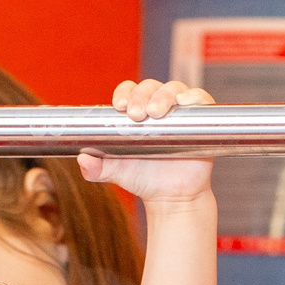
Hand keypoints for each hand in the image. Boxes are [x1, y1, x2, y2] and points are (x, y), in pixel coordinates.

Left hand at [81, 79, 214, 203]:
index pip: (130, 90)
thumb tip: (83, 159)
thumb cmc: (143, 179)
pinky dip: (195, 96)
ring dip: (164, 96)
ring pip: (174, 89)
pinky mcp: (201, 120)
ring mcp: (180, 112)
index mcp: (136, 111)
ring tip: (156, 113)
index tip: (120, 106)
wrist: (171, 198)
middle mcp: (158, 106)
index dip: (125, 92)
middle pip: (151, 87)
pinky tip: (185, 102)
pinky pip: (201, 99)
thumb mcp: (116, 172)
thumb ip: (96, 168)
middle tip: (136, 115)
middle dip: (141, 95)